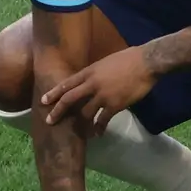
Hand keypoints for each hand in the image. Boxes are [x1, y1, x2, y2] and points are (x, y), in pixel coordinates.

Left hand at [31, 46, 153, 125]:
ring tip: (80, 133)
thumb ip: (97, 72)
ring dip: (81, 124)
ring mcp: (103, 95)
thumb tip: (92, 79)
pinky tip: (99, 133)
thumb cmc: (130, 58)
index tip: (43, 101)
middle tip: (49, 121)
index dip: (54, 93)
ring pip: (85, 113)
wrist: (147, 62)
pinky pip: (103, 120)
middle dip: (58, 111)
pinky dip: (99, 128)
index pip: (67, 84)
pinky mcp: (115, 104)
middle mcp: (92, 84)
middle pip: (69, 99)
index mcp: (90, 71)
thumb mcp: (107, 61)